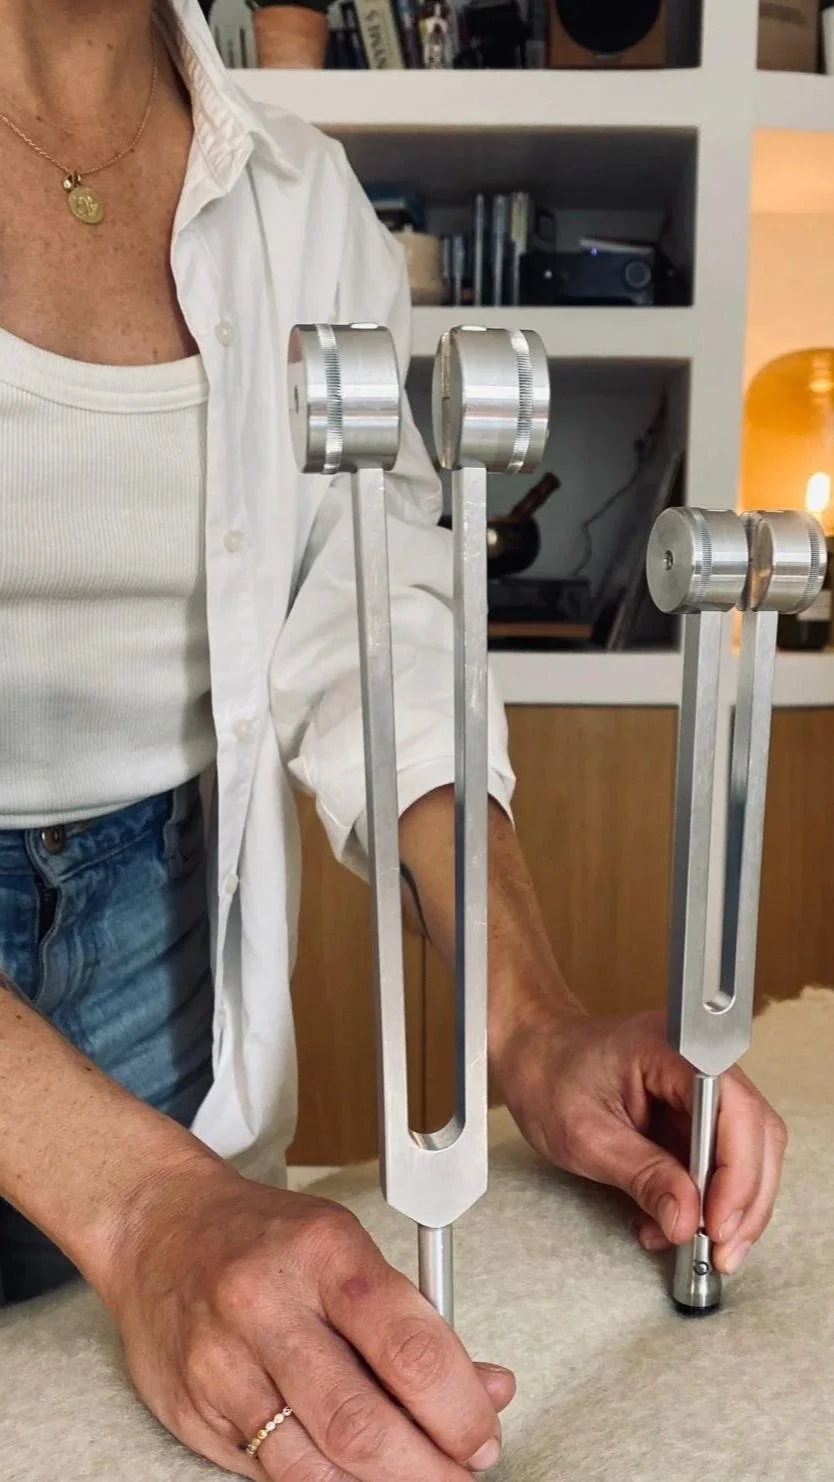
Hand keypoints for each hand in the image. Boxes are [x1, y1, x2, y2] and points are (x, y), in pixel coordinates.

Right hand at [103, 1159, 514, 1479]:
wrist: (158, 1227)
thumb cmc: (264, 1238)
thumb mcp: (347, 1250)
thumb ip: (415, 1322)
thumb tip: (487, 1390)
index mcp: (323, 1252)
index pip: (409, 1347)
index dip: (460, 1409)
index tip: (481, 1431)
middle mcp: (267, 1305)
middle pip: (362, 1424)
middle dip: (428, 1467)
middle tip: (458, 1471)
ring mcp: (222, 1363)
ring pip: (315, 1465)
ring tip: (409, 1473)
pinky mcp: (192, 1410)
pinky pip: (270, 1474)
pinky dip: (324, 1480)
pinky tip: (348, 1468)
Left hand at [494, 1003, 786, 1275]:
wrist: (533, 1057)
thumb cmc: (549, 1077)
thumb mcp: (586, 1135)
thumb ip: (642, 1175)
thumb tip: (688, 1220)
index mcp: (673, 1050)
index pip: (734, 1110)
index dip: (737, 1172)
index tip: (717, 1224)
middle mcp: (700, 1064)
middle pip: (755, 1134)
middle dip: (744, 1200)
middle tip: (720, 1252)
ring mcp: (700, 1091)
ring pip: (747, 1154)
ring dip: (730, 1207)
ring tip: (695, 1246)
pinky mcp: (693, 1116)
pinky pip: (718, 1162)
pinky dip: (706, 1200)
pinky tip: (674, 1224)